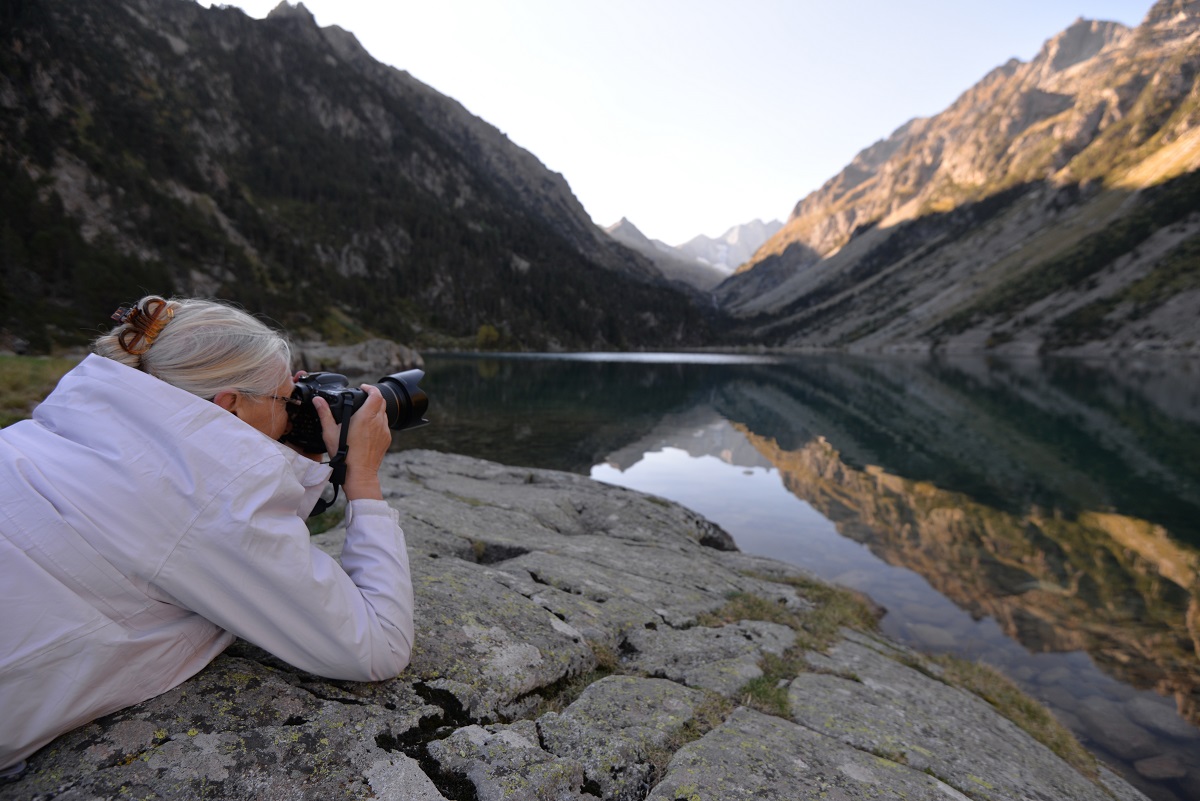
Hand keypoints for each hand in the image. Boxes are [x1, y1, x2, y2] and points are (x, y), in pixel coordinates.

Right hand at [313, 384, 389, 500]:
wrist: (359, 474)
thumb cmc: (344, 455)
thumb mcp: (330, 433)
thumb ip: (325, 414)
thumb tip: (318, 400)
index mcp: (366, 417)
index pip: (376, 394)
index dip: (370, 388)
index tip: (363, 388)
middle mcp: (378, 422)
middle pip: (381, 402)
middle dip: (373, 397)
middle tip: (362, 399)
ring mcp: (384, 431)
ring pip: (384, 414)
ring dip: (376, 410)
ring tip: (363, 414)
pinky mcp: (386, 439)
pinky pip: (384, 425)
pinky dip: (378, 422)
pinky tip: (367, 429)